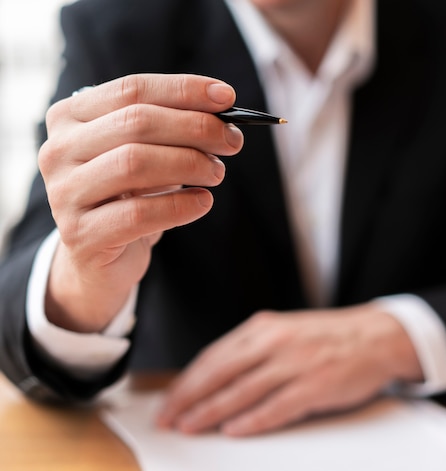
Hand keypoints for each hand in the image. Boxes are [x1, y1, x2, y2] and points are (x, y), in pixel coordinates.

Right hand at [39, 73, 243, 332]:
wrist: (100, 256)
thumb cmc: (129, 195)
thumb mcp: (146, 153)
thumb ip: (173, 126)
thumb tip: (222, 107)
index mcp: (70, 117)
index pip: (132, 90)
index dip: (183, 90)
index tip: (227, 97)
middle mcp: (58, 150)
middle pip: (136, 123)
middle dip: (195, 128)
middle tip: (232, 142)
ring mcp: (65, 194)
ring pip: (135, 164)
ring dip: (190, 163)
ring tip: (217, 172)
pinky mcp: (82, 235)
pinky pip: (139, 214)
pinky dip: (180, 205)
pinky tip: (203, 202)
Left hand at [156, 303, 422, 435]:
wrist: (375, 336)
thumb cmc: (327, 337)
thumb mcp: (285, 331)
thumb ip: (252, 351)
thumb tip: (214, 378)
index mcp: (263, 327)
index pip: (213, 356)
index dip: (186, 381)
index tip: (169, 400)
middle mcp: (275, 342)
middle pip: (219, 373)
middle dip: (188, 399)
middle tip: (167, 419)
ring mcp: (295, 363)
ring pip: (242, 391)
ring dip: (211, 412)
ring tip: (190, 428)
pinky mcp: (315, 385)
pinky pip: (276, 407)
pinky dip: (253, 421)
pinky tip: (235, 431)